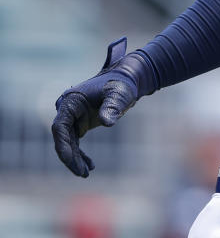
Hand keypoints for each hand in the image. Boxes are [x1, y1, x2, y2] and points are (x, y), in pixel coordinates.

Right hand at [51, 38, 139, 176]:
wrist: (126, 80)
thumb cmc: (121, 84)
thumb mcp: (119, 94)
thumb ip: (112, 106)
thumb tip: (107, 123)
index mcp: (71, 101)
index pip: (59, 127)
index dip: (62, 145)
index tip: (70, 160)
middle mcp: (67, 110)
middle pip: (62, 138)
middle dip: (70, 157)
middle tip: (82, 173)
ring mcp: (73, 118)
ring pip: (68, 143)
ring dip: (75, 159)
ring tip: (86, 173)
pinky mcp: (80, 124)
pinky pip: (76, 143)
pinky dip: (81, 154)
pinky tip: (90, 166)